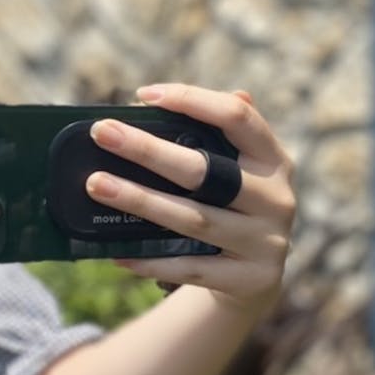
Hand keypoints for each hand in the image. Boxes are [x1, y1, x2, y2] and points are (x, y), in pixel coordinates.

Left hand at [85, 84, 295, 314]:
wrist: (255, 279)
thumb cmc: (232, 209)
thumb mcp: (236, 172)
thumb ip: (209, 137)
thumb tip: (152, 102)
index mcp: (274, 160)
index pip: (237, 117)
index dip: (192, 100)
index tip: (143, 96)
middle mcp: (277, 199)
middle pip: (206, 170)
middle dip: (148, 150)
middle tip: (102, 133)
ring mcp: (266, 242)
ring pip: (193, 219)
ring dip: (140, 200)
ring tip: (97, 185)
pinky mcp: (249, 279)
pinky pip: (191, 267)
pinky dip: (151, 259)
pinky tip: (117, 252)